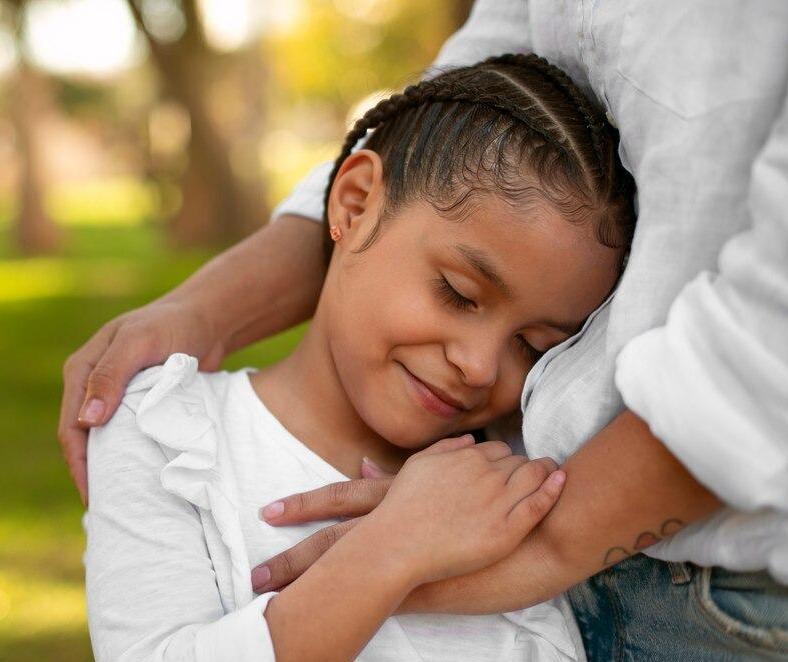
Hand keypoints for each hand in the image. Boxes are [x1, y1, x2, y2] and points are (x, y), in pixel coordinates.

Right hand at [59, 300, 224, 505]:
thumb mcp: (139, 343)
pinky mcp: (143, 404)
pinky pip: (133, 436)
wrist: (207, 318)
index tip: (94, 496)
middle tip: (110, 509)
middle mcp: (94, 386)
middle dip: (93, 474)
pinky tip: (147, 479)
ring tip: (127, 502)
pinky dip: (136, 456)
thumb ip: (112, 375)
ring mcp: (119, 397)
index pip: (71, 428)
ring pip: (109, 441)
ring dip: (115, 468)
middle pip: (86, 440)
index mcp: (82, 371)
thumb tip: (88, 420)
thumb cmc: (172, 324)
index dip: (79, 464)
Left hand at [252, 436, 563, 590]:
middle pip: (334, 547)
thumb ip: (407, 475)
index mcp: (394, 504)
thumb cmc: (493, 495)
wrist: (535, 525)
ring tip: (276, 612)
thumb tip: (367, 469)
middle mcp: (392, 533)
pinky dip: (357, 613)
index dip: (304, 504)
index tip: (269, 511)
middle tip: (254, 577)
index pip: (340, 501)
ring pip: (353, 581)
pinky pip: (384, 606)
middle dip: (293, 560)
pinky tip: (336, 627)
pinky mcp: (427, 593)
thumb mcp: (445, 477)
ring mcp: (407, 565)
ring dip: (316, 594)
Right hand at [367, 436, 564, 584]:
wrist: (398, 544)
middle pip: (520, 462)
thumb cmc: (402, 506)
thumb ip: (445, 448)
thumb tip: (471, 441)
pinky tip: (562, 481)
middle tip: (536, 475)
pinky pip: (538, 504)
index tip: (510, 472)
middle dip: (528, 467)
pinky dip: (553, 489)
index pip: (501, 451)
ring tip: (554, 475)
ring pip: (534, 476)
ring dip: (546, 472)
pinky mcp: (506, 531)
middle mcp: (486, 474)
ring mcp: (498, 502)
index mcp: (467, 457)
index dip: (507, 461)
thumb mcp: (418, 464)